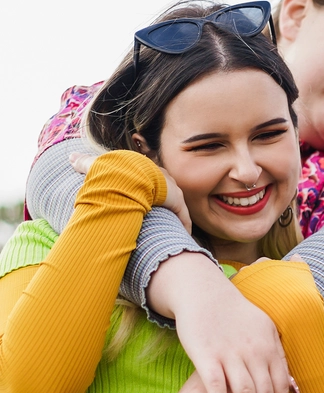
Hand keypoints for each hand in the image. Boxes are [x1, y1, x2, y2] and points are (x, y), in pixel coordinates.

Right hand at [70, 151, 190, 232]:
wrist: (131, 177)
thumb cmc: (114, 172)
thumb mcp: (98, 167)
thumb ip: (86, 164)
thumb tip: (70, 157)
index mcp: (146, 171)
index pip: (150, 177)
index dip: (149, 185)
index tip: (147, 194)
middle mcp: (162, 179)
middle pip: (167, 190)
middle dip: (166, 199)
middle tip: (162, 213)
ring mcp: (172, 190)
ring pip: (176, 204)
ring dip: (175, 215)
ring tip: (173, 227)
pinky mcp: (177, 202)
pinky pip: (182, 215)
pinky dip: (182, 225)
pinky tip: (183, 234)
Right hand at [148, 254, 293, 392]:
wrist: (205, 293)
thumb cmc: (235, 316)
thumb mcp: (265, 333)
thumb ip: (279, 360)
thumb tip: (295, 388)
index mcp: (271, 348)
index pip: (282, 388)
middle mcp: (255, 352)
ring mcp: (231, 354)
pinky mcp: (207, 356)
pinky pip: (217, 388)